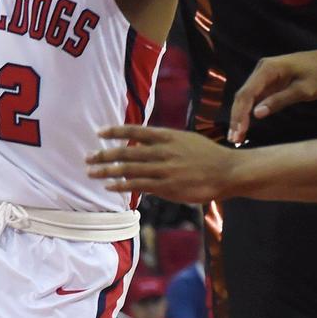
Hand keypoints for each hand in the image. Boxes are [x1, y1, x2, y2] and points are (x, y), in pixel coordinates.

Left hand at [87, 126, 238, 203]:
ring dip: (107, 171)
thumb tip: (144, 148)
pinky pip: (139, 186)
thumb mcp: (186, 140)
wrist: (228, 171)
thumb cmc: (208, 156)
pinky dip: (122, 185)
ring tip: (91, 172)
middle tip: (88, 157)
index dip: (116, 131)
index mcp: (168, 136)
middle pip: (127, 151)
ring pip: (129, 169)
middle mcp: (163, 151)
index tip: (99, 133)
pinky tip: (110, 186)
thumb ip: (165, 143)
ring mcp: (165, 169)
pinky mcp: (167, 186)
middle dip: (104, 154)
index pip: (136, 131)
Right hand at [229, 51, 316, 143]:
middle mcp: (261, 69)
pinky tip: (244, 126)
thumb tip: (256, 114)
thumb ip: (280, 100)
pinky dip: (248, 112)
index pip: (248, 92)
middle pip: (243, 95)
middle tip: (234, 139)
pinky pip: (253, 97)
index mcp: (268, 68)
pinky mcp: (267, 82)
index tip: (239, 131)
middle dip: (237, 117)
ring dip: (240, 116)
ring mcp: (263, 75)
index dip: (241, 113)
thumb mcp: (304, 90)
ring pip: (246, 97)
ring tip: (236, 137)